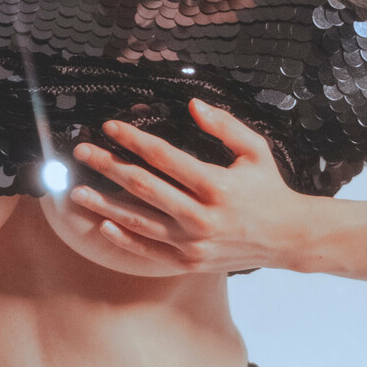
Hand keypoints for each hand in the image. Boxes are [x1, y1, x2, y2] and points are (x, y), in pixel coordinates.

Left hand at [69, 99, 314, 273]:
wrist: (288, 238)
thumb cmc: (269, 189)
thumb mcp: (255, 150)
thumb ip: (224, 126)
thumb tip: (192, 104)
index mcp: (216, 184)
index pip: (163, 157)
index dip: (133, 139)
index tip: (110, 127)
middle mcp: (202, 216)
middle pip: (143, 187)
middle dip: (109, 166)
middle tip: (83, 152)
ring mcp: (193, 243)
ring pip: (139, 221)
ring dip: (105, 205)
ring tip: (78, 191)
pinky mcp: (190, 262)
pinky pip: (149, 250)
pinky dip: (125, 239)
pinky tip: (103, 224)